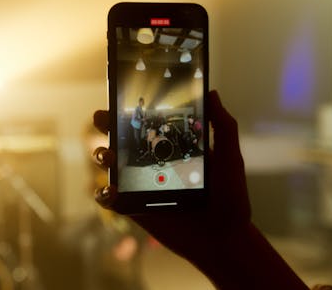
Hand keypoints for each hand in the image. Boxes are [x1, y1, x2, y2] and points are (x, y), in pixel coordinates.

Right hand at [93, 90, 250, 258]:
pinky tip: (112, 189)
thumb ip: (223, 126)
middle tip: (102, 118)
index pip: (144, 122)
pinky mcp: (133, 208)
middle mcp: (150, 162)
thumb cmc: (230, 198)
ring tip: (109, 155)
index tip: (120, 96)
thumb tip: (212, 93)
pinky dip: (103, 193)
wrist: (225, 239)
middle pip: (119, 138)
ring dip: (101, 154)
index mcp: (170, 147)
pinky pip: (109, 199)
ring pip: (109, 165)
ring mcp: (139, 185)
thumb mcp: (230, 158)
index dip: (128, 109)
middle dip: (104, 124)